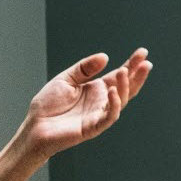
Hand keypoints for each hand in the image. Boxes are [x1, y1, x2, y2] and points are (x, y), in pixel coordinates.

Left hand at [22, 49, 152, 159]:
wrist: (34, 126)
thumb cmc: (48, 105)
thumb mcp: (66, 79)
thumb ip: (85, 68)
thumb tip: (105, 57)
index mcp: (96, 89)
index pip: (119, 76)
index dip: (131, 65)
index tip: (142, 53)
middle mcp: (101, 101)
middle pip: (126, 88)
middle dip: (137, 76)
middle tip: (146, 63)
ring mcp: (98, 114)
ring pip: (121, 101)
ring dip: (125, 87)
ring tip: (124, 72)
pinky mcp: (93, 127)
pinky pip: (109, 117)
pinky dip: (114, 105)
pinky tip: (114, 91)